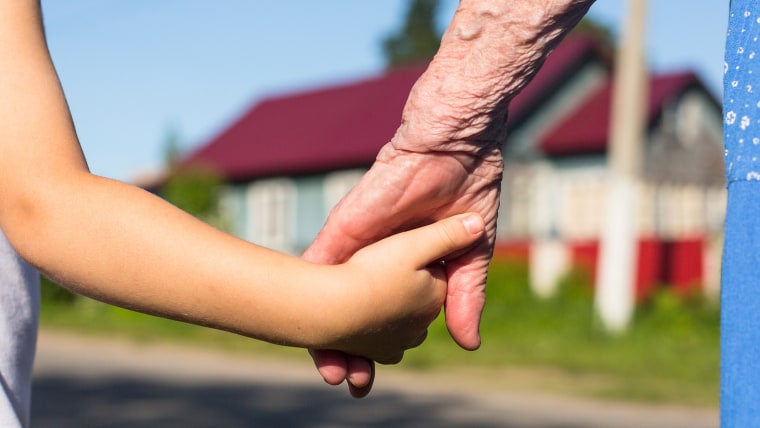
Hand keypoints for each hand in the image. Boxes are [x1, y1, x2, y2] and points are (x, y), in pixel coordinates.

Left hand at [303, 141, 502, 396]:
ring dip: (322, 331)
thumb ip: (465, 298)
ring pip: (328, 294)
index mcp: (405, 271)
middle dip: (345, 350)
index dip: (377, 350)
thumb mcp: (470, 256)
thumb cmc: (466, 193)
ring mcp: (357, 247)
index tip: (367, 378)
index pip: (385, 318)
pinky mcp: (345, 229)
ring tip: (326, 370)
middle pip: (350, 313)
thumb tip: (468, 343)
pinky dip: (307, 292)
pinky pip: (318, 263)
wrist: (453, 149)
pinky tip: (297, 323)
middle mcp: (375, 262)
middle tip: (342, 381)